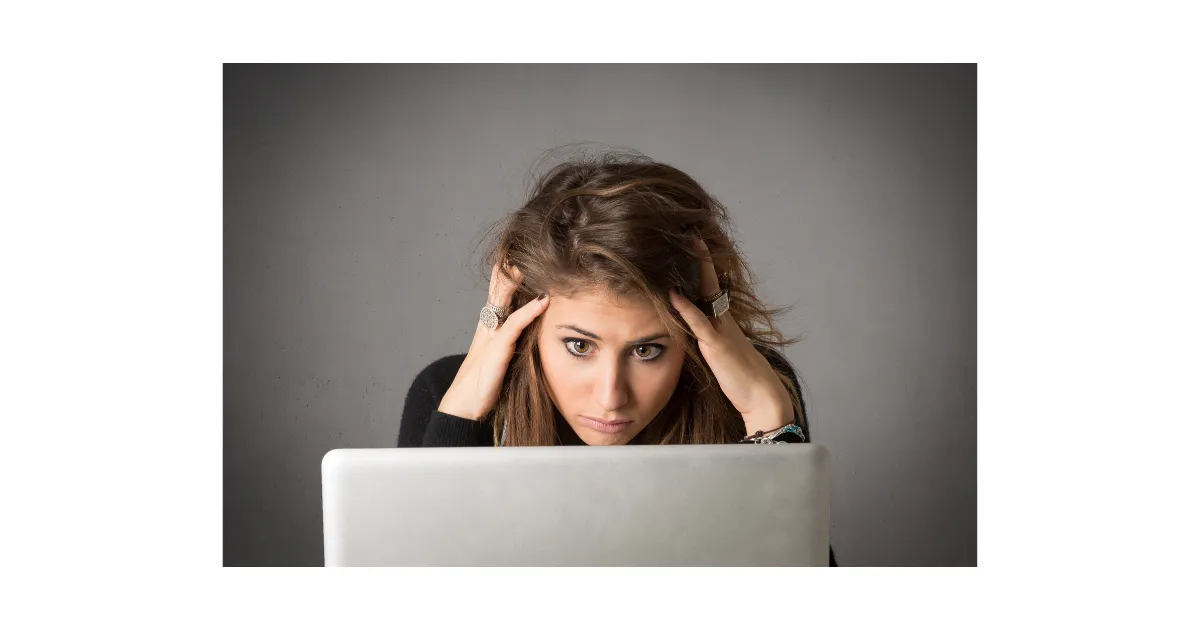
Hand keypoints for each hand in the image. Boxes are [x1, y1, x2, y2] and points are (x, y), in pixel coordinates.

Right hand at [438, 261, 548, 419]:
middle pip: (499, 290)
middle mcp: (488, 327)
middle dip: (510, 268)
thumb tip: (530, 336)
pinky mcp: (497, 349)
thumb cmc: (483, 387)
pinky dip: (529, 311)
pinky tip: (543, 300)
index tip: (519, 257)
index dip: (507, 276)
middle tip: (524, 247)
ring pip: (505, 300)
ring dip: (518, 280)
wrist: (462, 407)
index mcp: (489, 328)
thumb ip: (512, 345)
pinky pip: (515, 325)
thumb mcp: (500, 360)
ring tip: (532, 260)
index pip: (498, 295)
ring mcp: (491, 336)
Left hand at [668, 235, 793, 434]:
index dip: (702, 264)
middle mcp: (723, 319)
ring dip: (695, 272)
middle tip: (689, 231)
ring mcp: (721, 330)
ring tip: (682, 247)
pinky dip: (685, 308)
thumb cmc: (741, 377)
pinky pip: (699, 323)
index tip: (692, 242)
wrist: (762, 396)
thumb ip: (708, 337)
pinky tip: (672, 294)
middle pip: (710, 280)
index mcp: (723, 320)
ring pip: (705, 294)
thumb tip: (692, 328)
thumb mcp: (722, 351)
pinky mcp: (717, 346)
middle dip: (700, 256)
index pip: (711, 285)